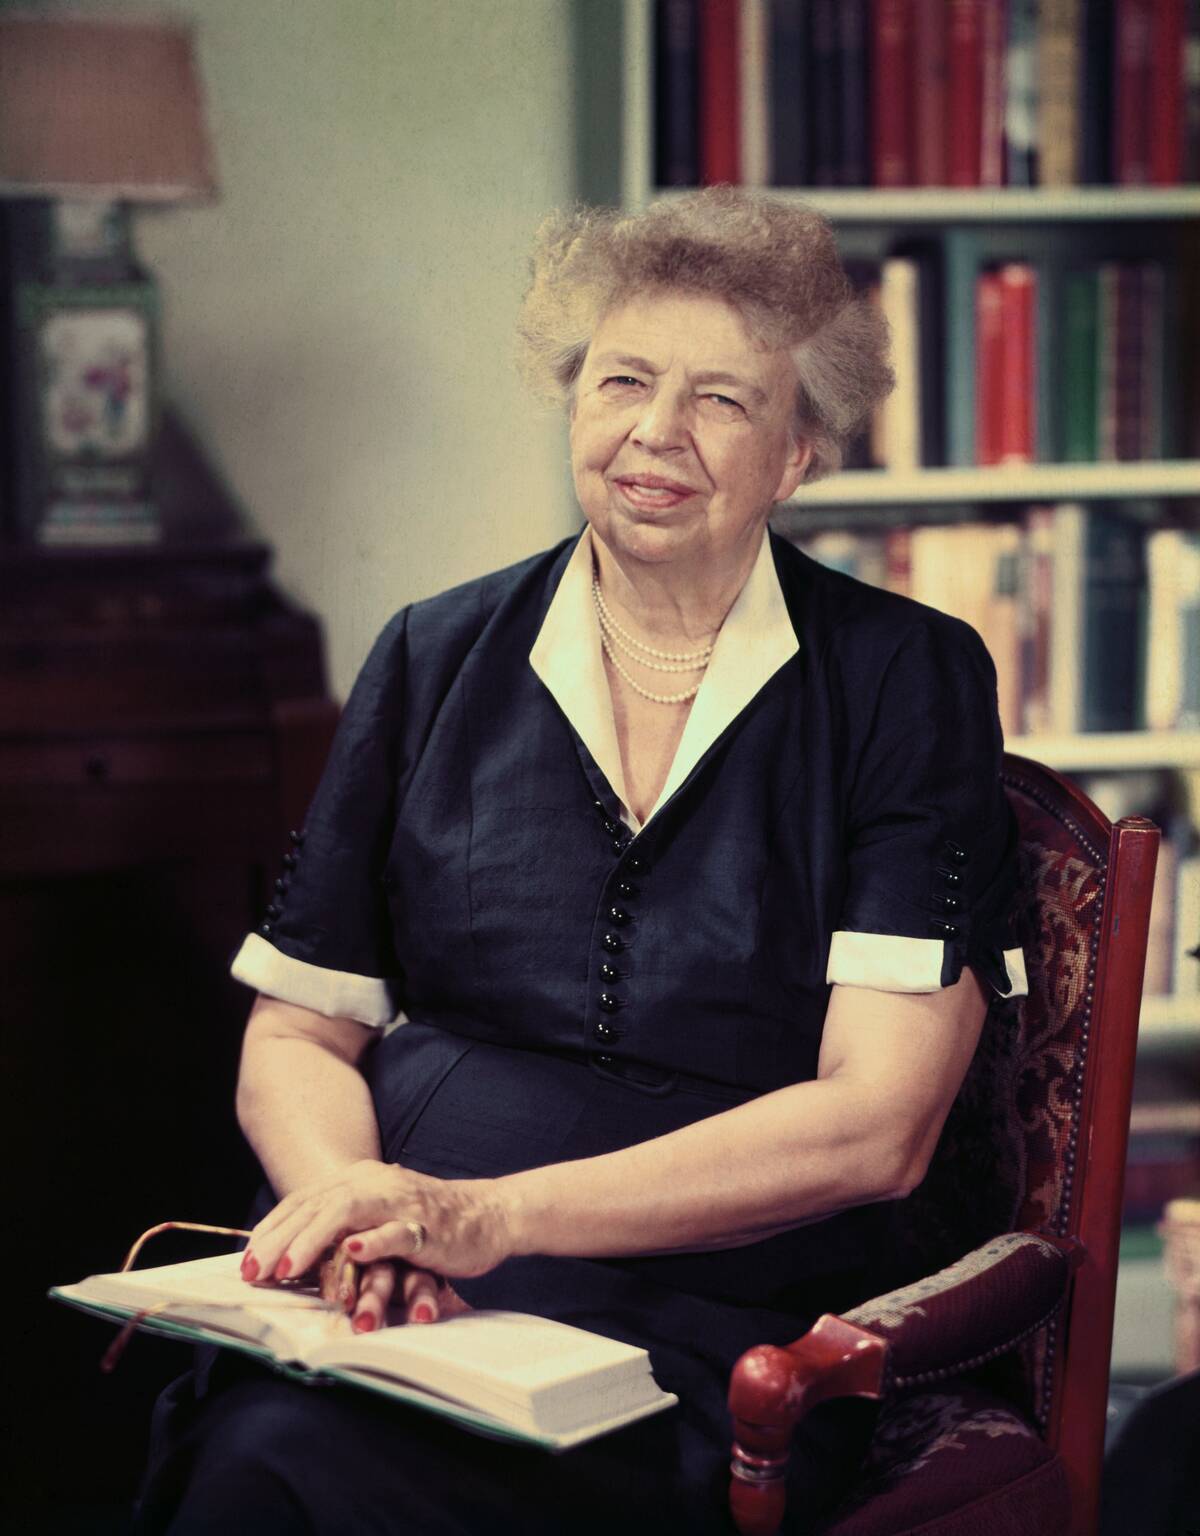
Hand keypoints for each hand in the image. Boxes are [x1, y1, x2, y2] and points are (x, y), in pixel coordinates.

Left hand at [240, 1160, 512, 1321]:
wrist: (486, 1216)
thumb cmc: (425, 1225)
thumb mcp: (375, 1221)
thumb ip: (337, 1232)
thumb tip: (287, 1256)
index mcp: (357, 1180)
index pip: (302, 1202)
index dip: (271, 1232)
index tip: (245, 1263)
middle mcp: (373, 1184)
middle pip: (315, 1207)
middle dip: (280, 1241)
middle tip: (252, 1272)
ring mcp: (399, 1202)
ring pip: (346, 1213)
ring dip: (313, 1241)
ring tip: (286, 1269)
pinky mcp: (425, 1225)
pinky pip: (395, 1231)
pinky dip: (372, 1241)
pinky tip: (350, 1251)